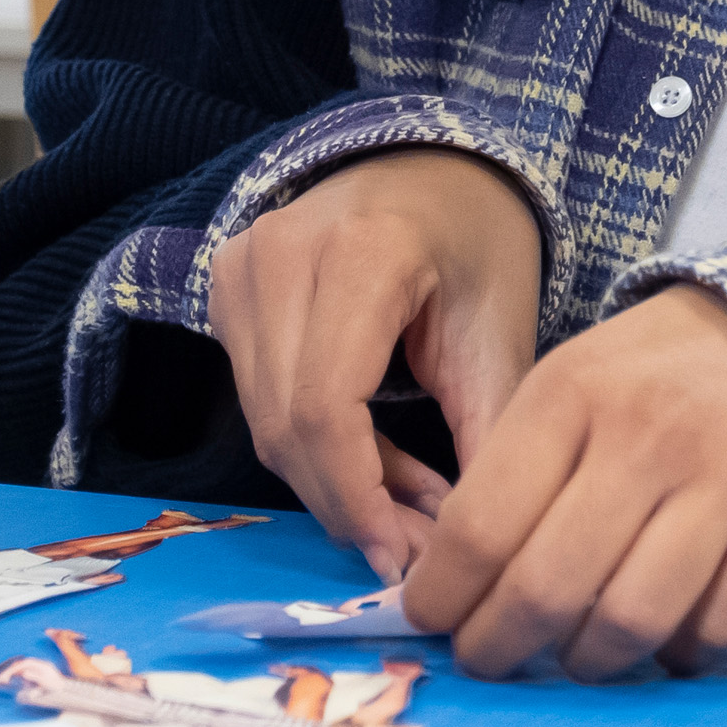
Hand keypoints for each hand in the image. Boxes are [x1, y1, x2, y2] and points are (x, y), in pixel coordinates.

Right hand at [207, 149, 543, 575]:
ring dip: (334, 484)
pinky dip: (314, 448)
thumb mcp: (501, 334)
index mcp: (359, 252)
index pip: (324, 408)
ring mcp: (240, 268)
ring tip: (409, 509)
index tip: (404, 558)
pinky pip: (259, 400)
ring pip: (266, 423)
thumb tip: (466, 551)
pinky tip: (374, 463)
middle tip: (415, 552)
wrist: (431, 167)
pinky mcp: (224, 291)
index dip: (357, 498)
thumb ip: (488, 439)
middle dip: (349, 505)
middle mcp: (279, 254)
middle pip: (286, 425)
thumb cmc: (478, 241)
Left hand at [396, 286, 726, 679]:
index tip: (433, 620)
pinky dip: (682, 653)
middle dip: (499, 644)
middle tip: (488, 658)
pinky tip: (665, 638)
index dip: (444, 595)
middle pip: (549, 588)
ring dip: (590, 660)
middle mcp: (653, 431)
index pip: (482, 528)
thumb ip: (508, 479)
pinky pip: (721, 627)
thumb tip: (447, 594)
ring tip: (577, 654)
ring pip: (634, 621)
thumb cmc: (648, 378)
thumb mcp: (564, 389)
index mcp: (574, 391)